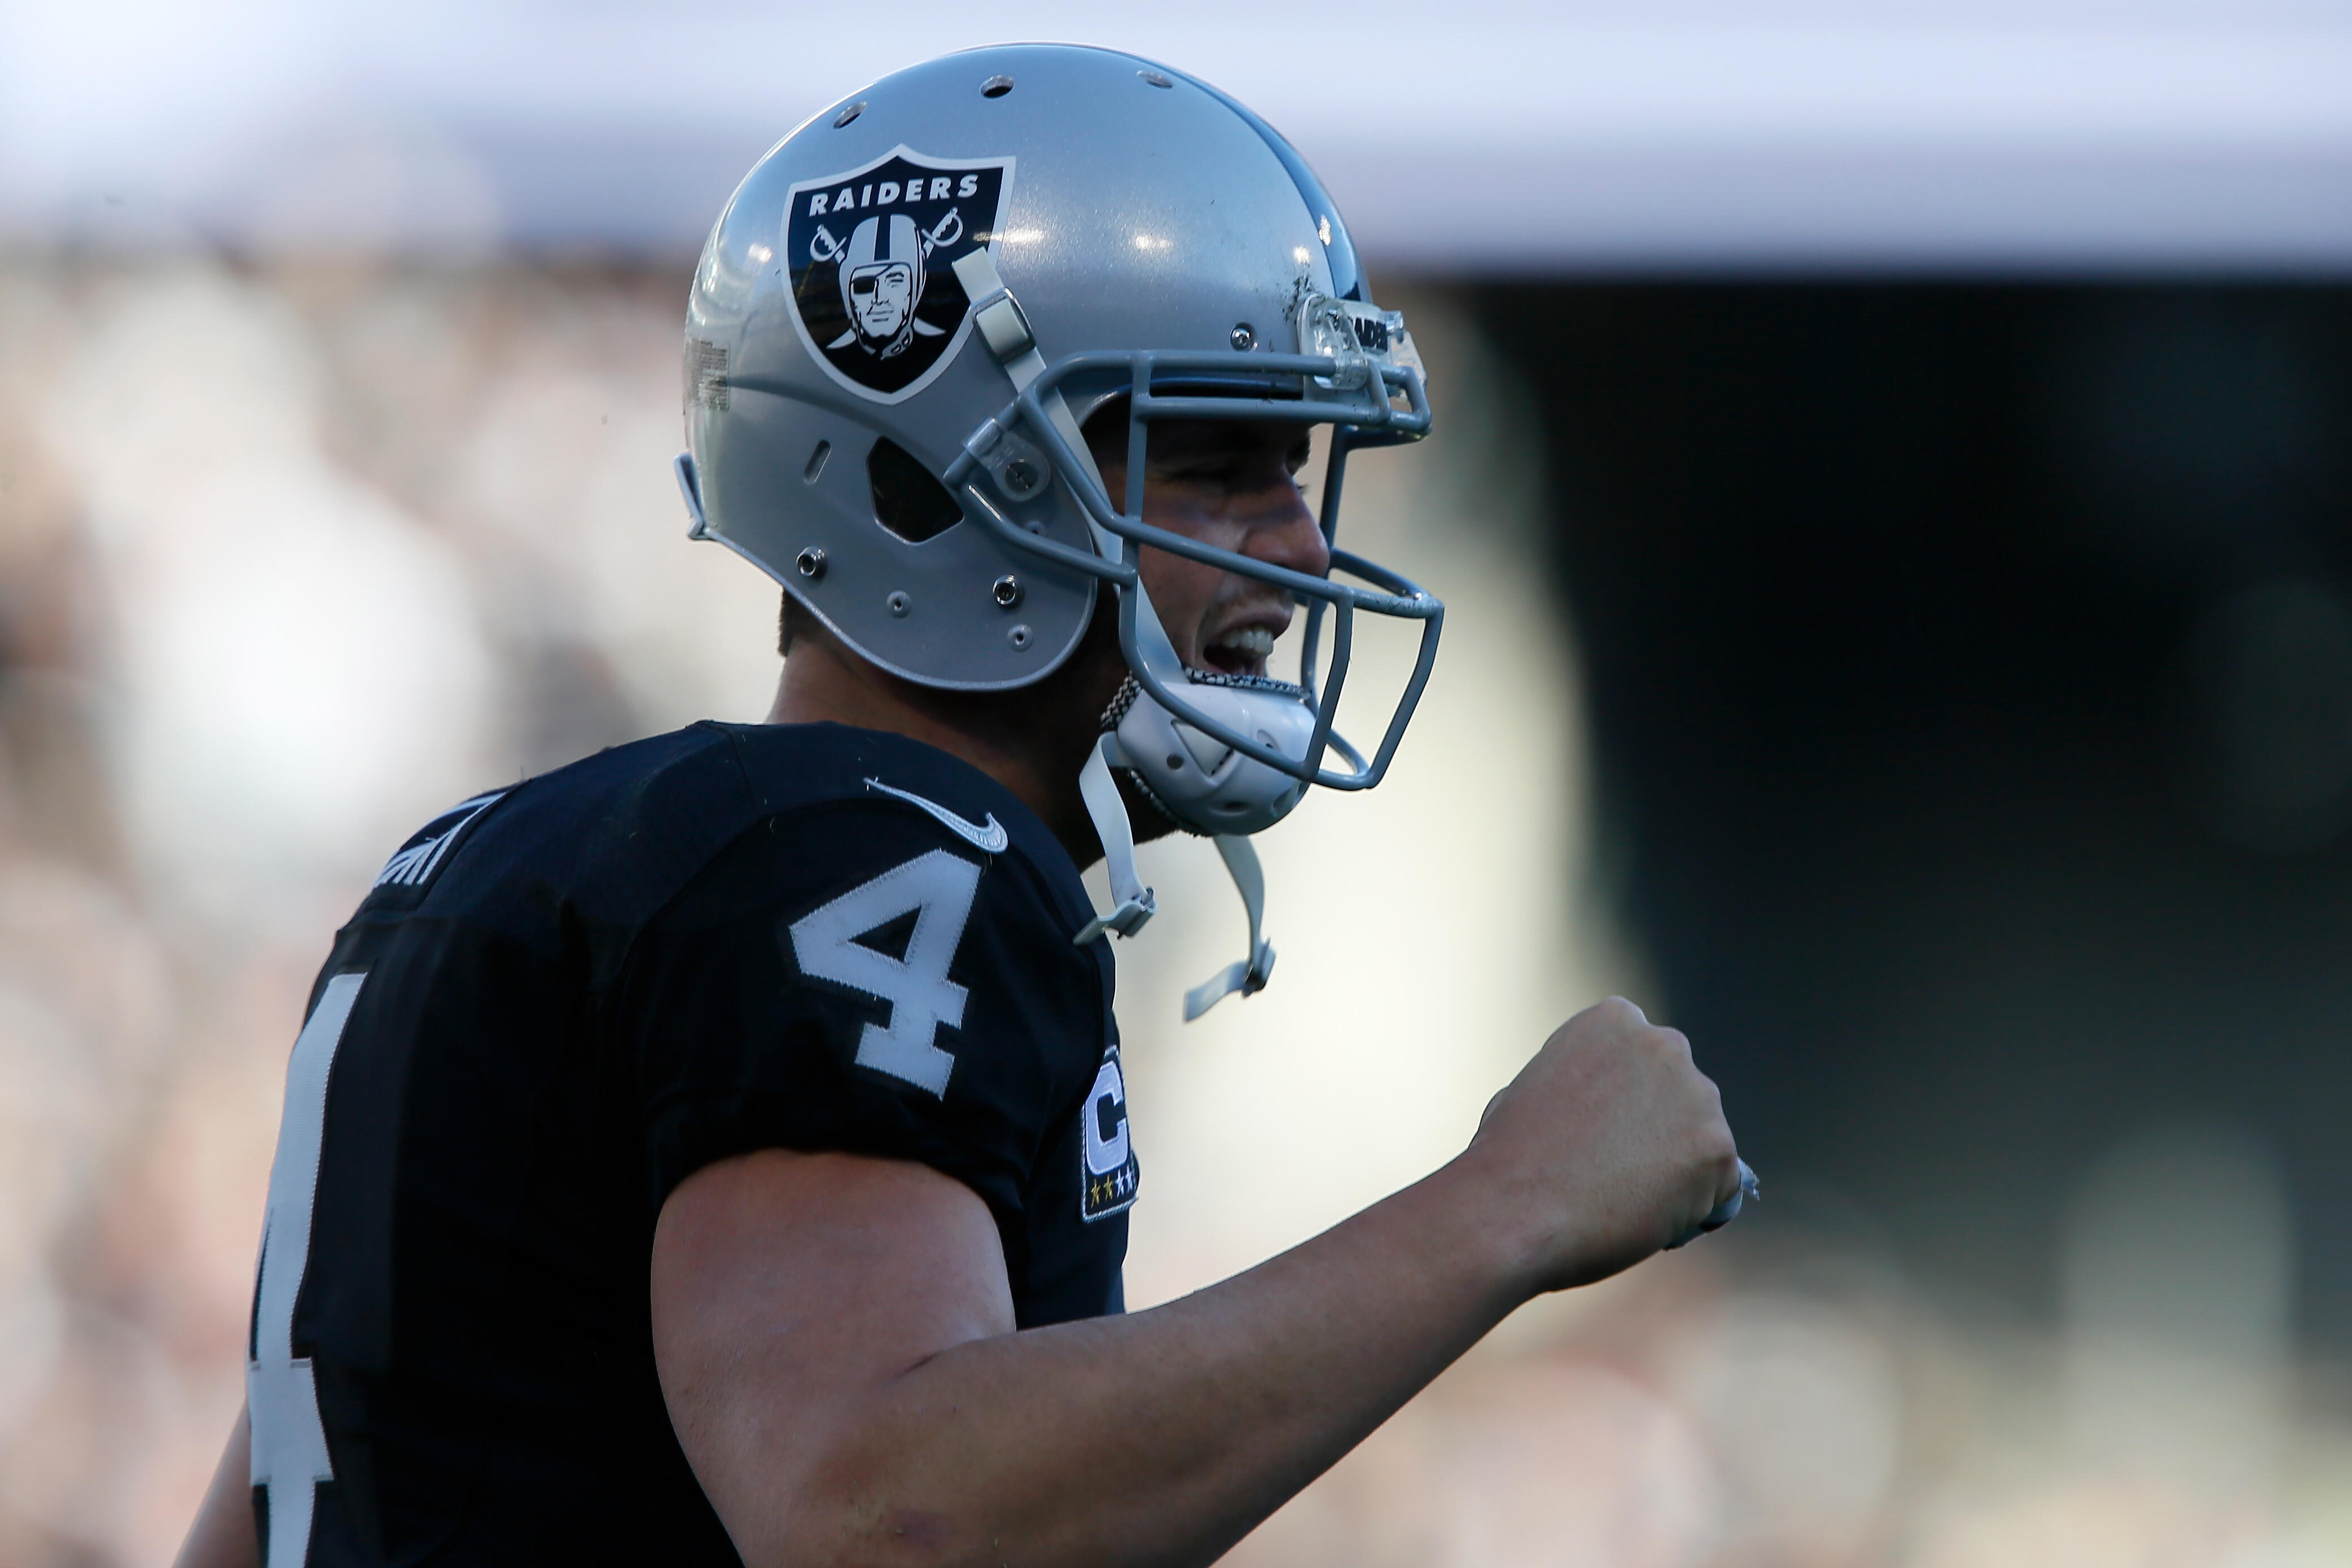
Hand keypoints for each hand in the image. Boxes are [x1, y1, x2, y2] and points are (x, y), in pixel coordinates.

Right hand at [1462, 997, 1741, 1294]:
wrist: (1516, 1208)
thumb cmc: (1508, 1156)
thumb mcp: (1536, 1088)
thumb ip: (1582, 1083)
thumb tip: (1604, 1112)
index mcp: (1614, 1020)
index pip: (1642, 1059)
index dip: (1622, 1101)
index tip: (1596, 1131)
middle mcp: (1665, 1045)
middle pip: (1678, 1096)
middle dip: (1658, 1130)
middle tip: (1614, 1171)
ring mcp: (1698, 1094)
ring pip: (1703, 1140)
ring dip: (1677, 1169)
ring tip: (1623, 1199)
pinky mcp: (1718, 1148)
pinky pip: (1719, 1187)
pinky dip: (1693, 1208)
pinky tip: (1646, 1218)